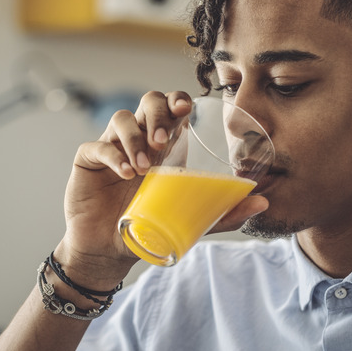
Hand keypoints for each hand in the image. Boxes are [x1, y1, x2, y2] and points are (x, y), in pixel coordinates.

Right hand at [54, 91, 266, 288]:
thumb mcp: (192, 218)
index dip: (179, 100)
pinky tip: (125, 173)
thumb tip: (263, 204)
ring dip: (135, 138)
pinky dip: (112, 154)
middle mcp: (140, 138)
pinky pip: (97, 145)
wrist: (111, 250)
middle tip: (163, 140)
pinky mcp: (88, 159)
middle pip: (148, 102)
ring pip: (121, 118)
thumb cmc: (152, 226)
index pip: (173, 107)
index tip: (186, 110)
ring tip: (144, 168)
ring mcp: (112, 146)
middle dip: (157, 113)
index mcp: (166, 144)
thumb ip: (224, 212)